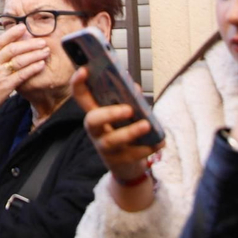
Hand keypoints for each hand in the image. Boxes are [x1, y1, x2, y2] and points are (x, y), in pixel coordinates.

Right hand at [0, 24, 49, 121]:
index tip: (23, 27)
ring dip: (34, 55)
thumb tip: (13, 44)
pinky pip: (22, 75)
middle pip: (13, 49)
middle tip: (42, 41)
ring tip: (45, 51)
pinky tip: (41, 65)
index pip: (1, 40)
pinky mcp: (5, 86)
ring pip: (19, 60)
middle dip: (30, 44)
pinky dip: (33, 68)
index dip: (13, 33)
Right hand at [72, 66, 162, 204]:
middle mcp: (96, 130)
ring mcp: (105, 147)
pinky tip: (159, 142)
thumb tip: (134, 88)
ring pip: (112, 141)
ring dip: (130, 132)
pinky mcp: (118, 161)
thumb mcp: (124, 114)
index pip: (81, 96)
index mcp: (95, 113)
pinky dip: (148, 147)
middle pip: (92, 120)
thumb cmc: (124, 131)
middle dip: (109, 113)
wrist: (126, 167)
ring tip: (147, 125)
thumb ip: (128, 99)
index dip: (77, 83)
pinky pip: (132, 155)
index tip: (84, 70)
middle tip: (128, 109)